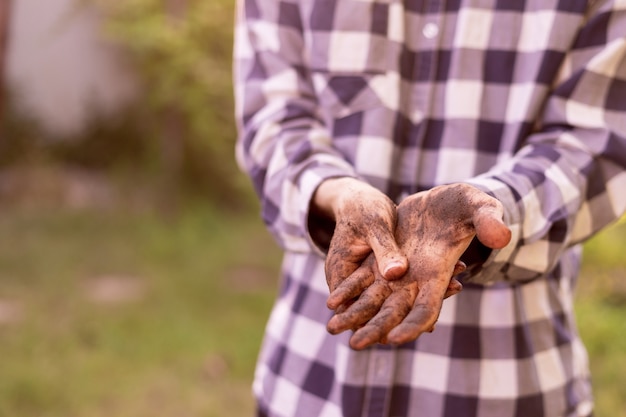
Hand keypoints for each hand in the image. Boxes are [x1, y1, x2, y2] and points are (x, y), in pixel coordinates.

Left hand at [326, 183, 510, 349]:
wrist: (444, 198)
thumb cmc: (469, 203)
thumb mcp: (480, 206)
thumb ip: (489, 221)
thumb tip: (502, 238)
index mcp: (439, 271)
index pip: (428, 307)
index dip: (413, 324)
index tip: (395, 339)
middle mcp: (417, 278)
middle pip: (395, 311)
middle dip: (376, 328)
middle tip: (355, 345)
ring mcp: (399, 270)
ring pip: (374, 298)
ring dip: (355, 314)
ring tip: (333, 328)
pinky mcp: (384, 258)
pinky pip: (363, 278)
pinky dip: (349, 290)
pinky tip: (332, 301)